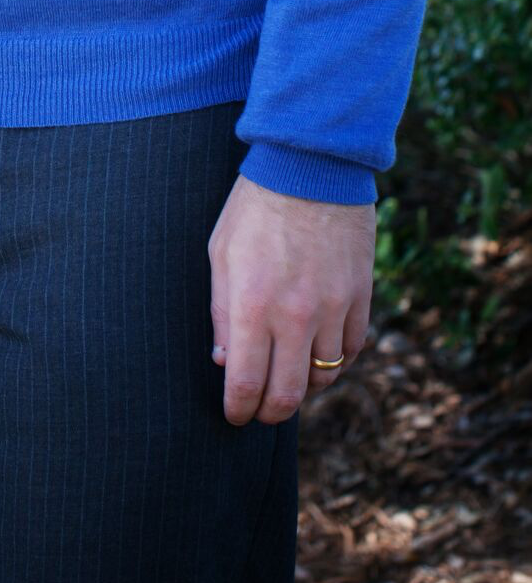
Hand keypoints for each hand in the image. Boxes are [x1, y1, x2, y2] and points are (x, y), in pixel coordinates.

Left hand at [208, 173, 373, 426]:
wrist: (310, 167)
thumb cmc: (255, 206)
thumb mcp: (221, 253)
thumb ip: (222, 312)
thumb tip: (225, 361)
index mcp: (253, 305)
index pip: (247, 384)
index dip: (239, 410)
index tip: (235, 414)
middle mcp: (295, 316)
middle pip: (289, 396)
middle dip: (271, 412)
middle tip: (260, 408)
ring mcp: (333, 309)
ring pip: (323, 376)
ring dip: (304, 382)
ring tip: (288, 370)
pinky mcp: (360, 297)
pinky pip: (351, 349)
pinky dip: (335, 357)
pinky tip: (318, 347)